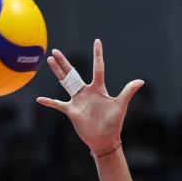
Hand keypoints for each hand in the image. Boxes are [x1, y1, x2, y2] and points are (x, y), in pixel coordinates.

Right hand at [36, 39, 143, 153]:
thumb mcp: (121, 105)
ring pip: (65, 83)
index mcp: (99, 88)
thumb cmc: (114, 123)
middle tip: (55, 51)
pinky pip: (58, 104)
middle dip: (64, 62)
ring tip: (49, 61)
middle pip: (73, 73)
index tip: (97, 41)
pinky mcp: (72, 111)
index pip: (98, 68)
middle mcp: (87, 92)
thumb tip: (141, 81)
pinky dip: (49, 102)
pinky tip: (40, 99)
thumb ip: (128, 92)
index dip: (97, 54)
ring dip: (57, 72)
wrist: (105, 139)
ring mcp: (78, 100)